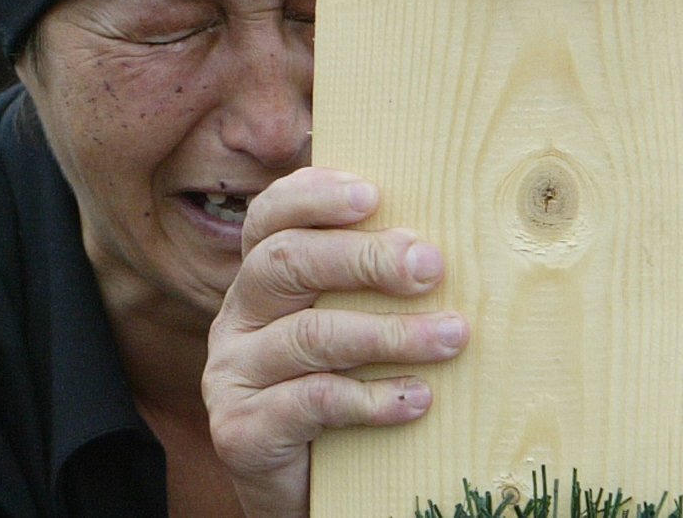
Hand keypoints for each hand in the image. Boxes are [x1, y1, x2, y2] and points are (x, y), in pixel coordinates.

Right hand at [204, 168, 467, 517]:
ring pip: (310, 333)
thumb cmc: (341, 391)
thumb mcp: (353, 326)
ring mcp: (232, 373)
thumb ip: (374, 284)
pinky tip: (417, 399)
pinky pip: (311, 400)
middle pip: (288, 262)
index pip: (272, 217)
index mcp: (262, 278)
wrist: (305, 492)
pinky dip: (371, 398)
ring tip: (450, 337)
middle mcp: (237, 316)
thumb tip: (443, 242)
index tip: (372, 195)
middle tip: (430, 266)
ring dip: (389, 333)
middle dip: (365, 258)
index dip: (315, 196)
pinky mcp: (241, 429)